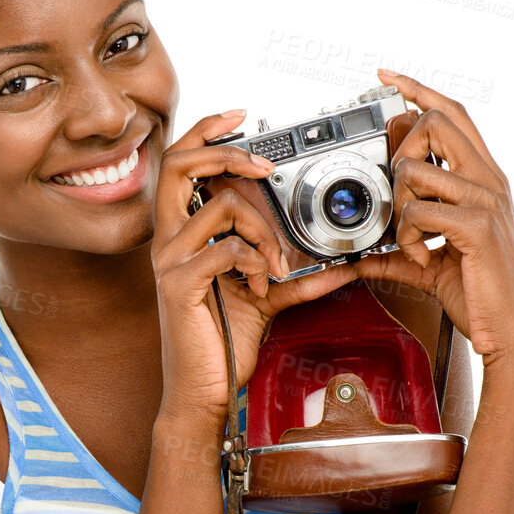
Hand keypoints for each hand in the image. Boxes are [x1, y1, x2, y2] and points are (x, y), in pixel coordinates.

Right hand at [152, 110, 361, 422]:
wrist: (205, 395)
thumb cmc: (223, 345)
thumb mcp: (267, 298)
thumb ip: (297, 275)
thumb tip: (345, 263)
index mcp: (182, 235)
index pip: (180, 165)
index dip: (205, 133)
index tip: (238, 118)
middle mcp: (168, 241)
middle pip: (177, 165)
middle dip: (225, 152)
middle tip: (263, 165)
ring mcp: (169, 262)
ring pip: (218, 208)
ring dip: (262, 229)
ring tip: (276, 263)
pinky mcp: (179, 285)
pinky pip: (224, 250)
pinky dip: (255, 261)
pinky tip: (262, 286)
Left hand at [354, 71, 513, 376]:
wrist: (513, 332)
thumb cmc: (482, 295)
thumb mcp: (432, 267)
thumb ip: (398, 254)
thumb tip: (360, 257)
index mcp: (483, 178)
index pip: (453, 112)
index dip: (418, 89)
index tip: (387, 77)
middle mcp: (489, 179)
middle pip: (436, 120)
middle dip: (400, 146)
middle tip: (395, 190)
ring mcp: (486, 199)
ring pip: (417, 167)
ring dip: (398, 203)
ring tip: (408, 238)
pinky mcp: (477, 225)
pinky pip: (419, 210)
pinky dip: (405, 235)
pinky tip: (419, 258)